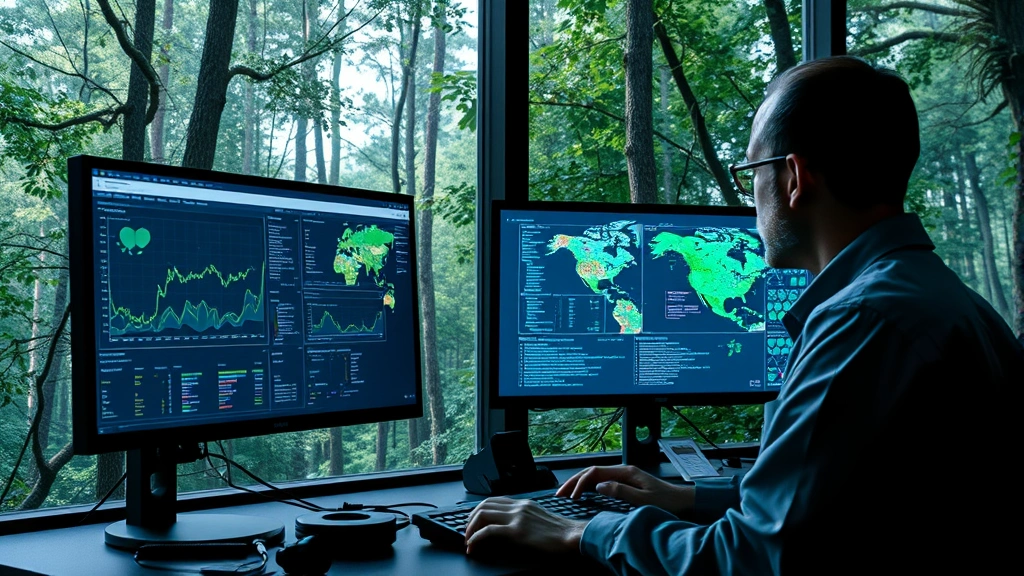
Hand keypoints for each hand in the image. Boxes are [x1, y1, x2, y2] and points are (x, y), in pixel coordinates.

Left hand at [463, 497, 587, 555]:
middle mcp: (518, 506)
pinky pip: (489, 531)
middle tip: (467, 532)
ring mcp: (517, 517)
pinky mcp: (517, 531)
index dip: (479, 510)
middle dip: (470, 518)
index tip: (474, 522)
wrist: (572, 536)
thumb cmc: (560, 532)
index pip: (494, 500)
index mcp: (523, 503)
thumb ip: (525, 517)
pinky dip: (476, 538)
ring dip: (470, 528)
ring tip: (468, 539)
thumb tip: (511, 526)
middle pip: (484, 505)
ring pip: (483, 514)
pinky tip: (473, 545)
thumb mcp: (539, 518)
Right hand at [556, 465, 694, 515]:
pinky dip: (589, 487)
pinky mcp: (626, 483)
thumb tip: (599, 486)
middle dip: (574, 481)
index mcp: (626, 472)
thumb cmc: (667, 501)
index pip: (595, 472)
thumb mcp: (643, 499)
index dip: (580, 483)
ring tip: (567, 494)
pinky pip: (602, 482)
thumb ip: (621, 491)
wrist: (683, 501)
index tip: (572, 497)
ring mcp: (624, 476)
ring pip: (595, 476)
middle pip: (592, 472)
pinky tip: (583, 494)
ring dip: (579, 484)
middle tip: (560, 494)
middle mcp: (624, 471)